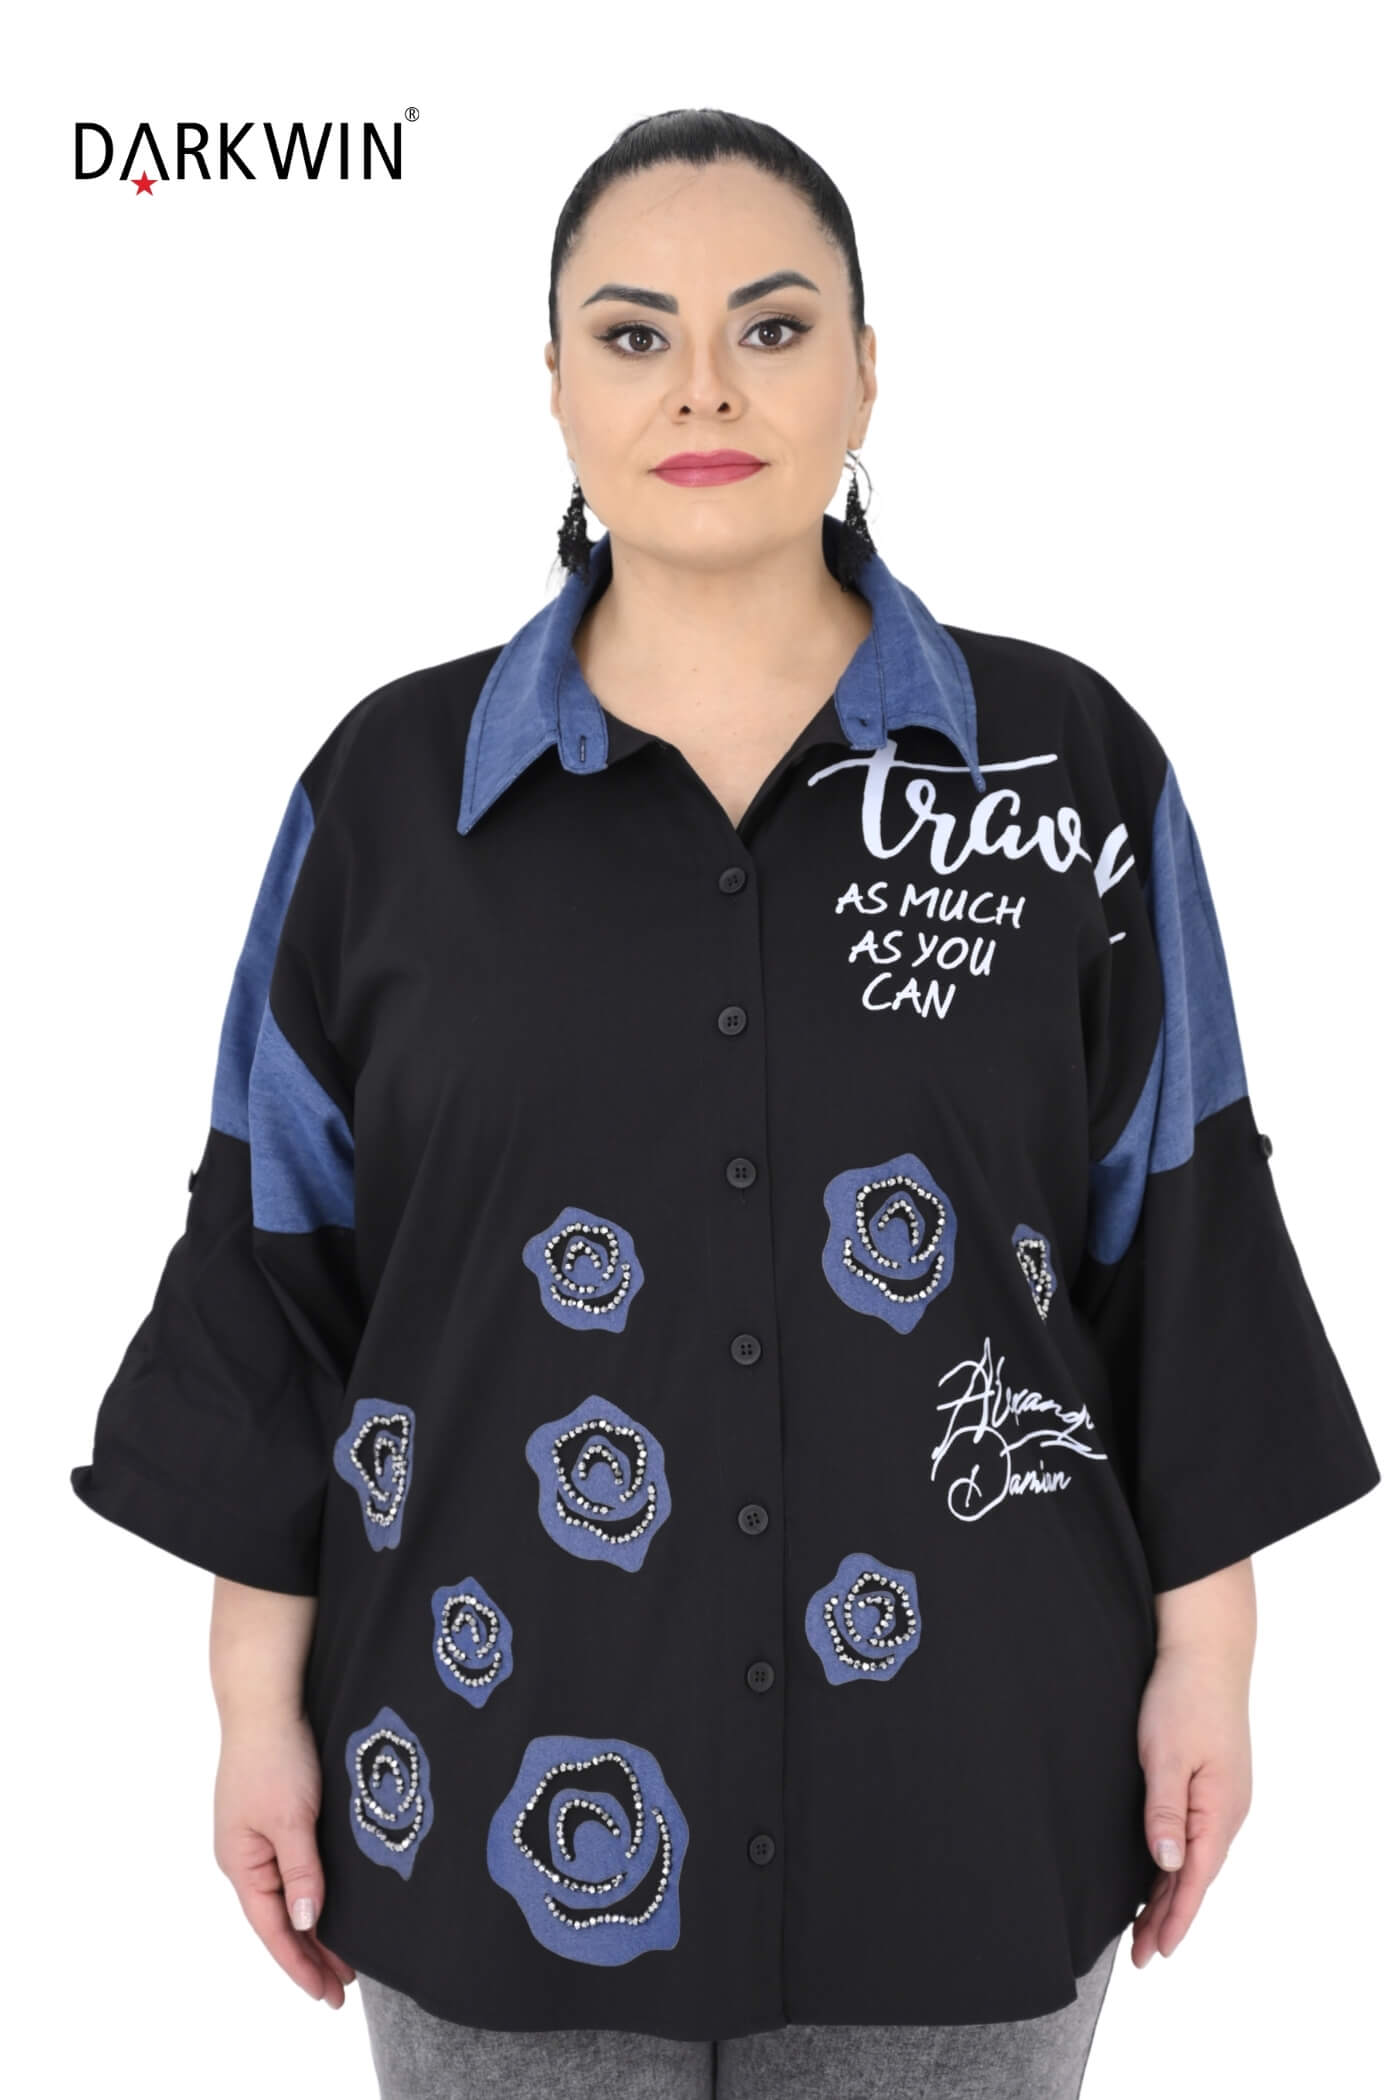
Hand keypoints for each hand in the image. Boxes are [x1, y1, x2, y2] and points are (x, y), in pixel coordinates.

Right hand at [213, 1707, 356, 2006]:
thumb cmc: (276, 1756)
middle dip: (310, 1954)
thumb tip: (307, 1924)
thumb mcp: (291, 1819)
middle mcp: (244, 1856)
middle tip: (343, 1989)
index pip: (272, 1929)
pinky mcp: (271, 1817)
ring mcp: (255, 1837)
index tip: (325, 1995)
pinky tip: (330, 1904)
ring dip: (313, 1927)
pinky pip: (291, 1870)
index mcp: (241, 1863)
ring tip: (344, 1959)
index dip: (299, 1964)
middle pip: (279, 1918)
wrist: (265, 1700)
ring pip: (286, 1896)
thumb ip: (301, 1873)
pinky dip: (311, 1894)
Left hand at [1130, 1640, 1252, 1965]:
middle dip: (1170, 1916)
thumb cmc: (1183, 1697)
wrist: (1206, 1651)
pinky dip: (1179, 1862)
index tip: (1156, 1952)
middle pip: (1197, 1876)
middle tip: (1141, 1954)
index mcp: (1219, 1809)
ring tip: (1147, 1927)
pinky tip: (1163, 1872)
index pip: (1197, 1879)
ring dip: (1173, 1892)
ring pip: (1197, 1858)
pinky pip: (1196, 1835)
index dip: (1176, 1918)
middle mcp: (1228, 1809)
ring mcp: (1223, 1796)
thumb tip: (1169, 1864)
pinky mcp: (1214, 1782)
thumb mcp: (1166, 1754)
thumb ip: (1166, 1810)